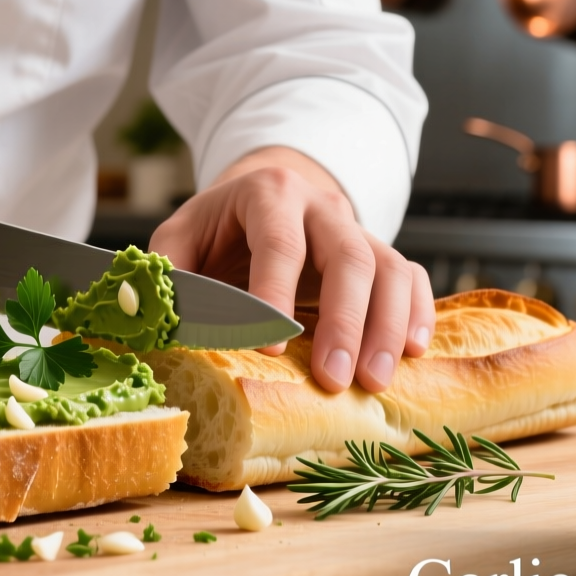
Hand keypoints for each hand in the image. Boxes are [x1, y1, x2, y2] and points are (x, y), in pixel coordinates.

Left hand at [149, 147, 433, 393]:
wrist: (266, 197)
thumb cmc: (218, 229)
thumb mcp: (180, 237)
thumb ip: (166, 273)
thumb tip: (155, 322)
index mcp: (268, 194)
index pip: (278, 241)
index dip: (275, 292)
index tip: (270, 345)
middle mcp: (321, 207)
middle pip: (348, 255)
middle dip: (344, 320)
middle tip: (335, 377)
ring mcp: (357, 230)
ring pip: (389, 268)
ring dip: (387, 327)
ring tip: (374, 381)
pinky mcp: (381, 255)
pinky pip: (412, 276)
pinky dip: (419, 312)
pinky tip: (414, 353)